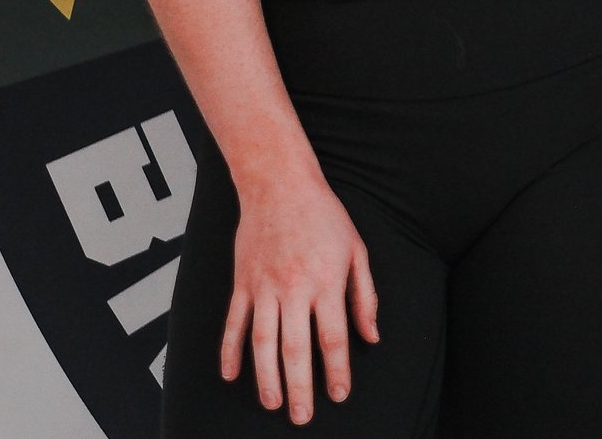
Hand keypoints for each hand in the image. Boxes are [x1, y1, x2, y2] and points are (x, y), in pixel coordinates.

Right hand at [222, 168, 377, 423]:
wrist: (280, 186)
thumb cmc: (325, 217)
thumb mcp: (357, 251)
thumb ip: (365, 296)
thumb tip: (371, 336)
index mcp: (326, 282)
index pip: (333, 337)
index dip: (337, 370)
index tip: (339, 395)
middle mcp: (294, 289)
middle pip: (296, 349)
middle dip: (300, 387)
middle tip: (302, 416)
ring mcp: (263, 288)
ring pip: (262, 343)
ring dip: (265, 378)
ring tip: (272, 404)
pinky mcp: (242, 284)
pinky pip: (233, 324)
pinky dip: (230, 352)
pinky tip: (231, 376)